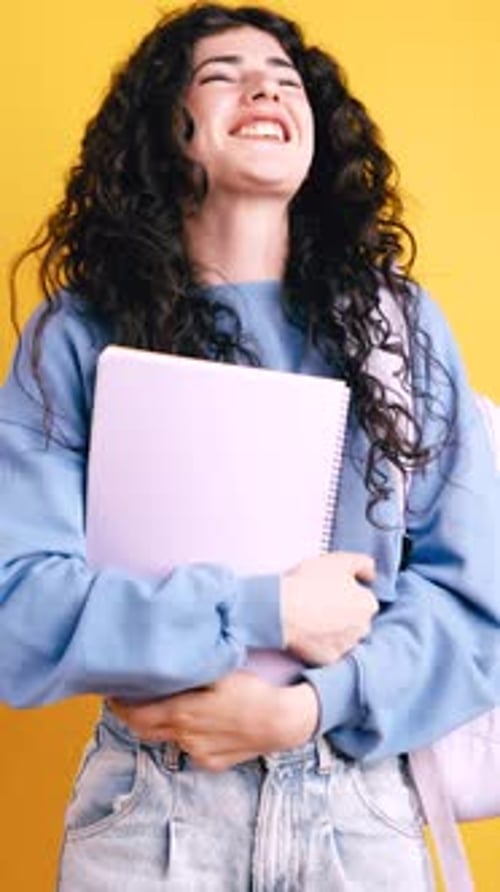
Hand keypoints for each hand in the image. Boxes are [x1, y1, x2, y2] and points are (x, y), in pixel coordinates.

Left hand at [110, 672, 318, 770]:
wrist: (282, 721)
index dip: (120, 707)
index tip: (112, 693)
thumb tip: (166, 657)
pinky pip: (191, 748)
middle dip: (135, 715)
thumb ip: (190, 668)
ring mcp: (197, 753)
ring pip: (170, 738)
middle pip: (146, 730)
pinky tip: (200, 721)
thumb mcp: (219, 671)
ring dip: (164, 724)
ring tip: (170, 704)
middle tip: (130, 698)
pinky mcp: (212, 763)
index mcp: (182, 713)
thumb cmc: (252, 690)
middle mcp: (185, 737)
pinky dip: (188, 735)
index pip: (136, 716)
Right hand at [281, 550, 377, 664]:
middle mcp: (363, 628)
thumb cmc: (311, 582)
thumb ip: (364, 563)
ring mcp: (346, 646)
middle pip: (355, 619)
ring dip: (333, 629)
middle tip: (320, 602)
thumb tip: (371, 574)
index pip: (363, 598)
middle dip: (343, 613)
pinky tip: (308, 632)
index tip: (330, 588)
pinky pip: (327, 650)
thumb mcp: (340, 560)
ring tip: (312, 617)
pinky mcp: (328, 659)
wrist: (283, 610)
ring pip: (343, 636)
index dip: (347, 591)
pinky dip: (320, 643)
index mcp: (368, 604)